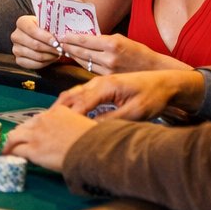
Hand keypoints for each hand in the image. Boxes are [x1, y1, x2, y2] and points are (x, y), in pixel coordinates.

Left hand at [1, 103, 95, 171]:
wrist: (94, 150)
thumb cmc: (97, 140)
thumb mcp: (87, 125)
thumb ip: (78, 125)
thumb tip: (81, 131)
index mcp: (58, 112)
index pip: (41, 118)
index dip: (37, 127)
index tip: (36, 133)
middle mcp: (44, 120)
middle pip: (26, 125)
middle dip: (22, 133)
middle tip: (17, 141)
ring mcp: (37, 134)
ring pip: (15, 135)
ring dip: (10, 142)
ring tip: (7, 149)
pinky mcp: (34, 150)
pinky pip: (16, 149)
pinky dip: (10, 152)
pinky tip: (7, 157)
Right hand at [10, 14, 63, 69]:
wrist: (37, 36)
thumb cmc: (43, 29)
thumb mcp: (46, 23)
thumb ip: (51, 28)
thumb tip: (60, 37)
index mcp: (22, 23)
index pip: (32, 30)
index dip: (45, 37)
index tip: (56, 42)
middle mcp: (16, 35)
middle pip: (35, 44)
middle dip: (50, 48)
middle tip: (60, 50)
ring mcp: (16, 48)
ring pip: (36, 55)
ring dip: (49, 56)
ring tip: (57, 54)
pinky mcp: (19, 60)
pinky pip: (34, 64)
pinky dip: (45, 63)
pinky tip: (51, 58)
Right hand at [54, 69, 206, 121]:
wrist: (166, 82)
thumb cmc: (154, 96)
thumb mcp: (135, 112)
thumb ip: (112, 119)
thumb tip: (91, 128)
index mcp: (106, 86)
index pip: (80, 102)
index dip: (67, 116)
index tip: (56, 128)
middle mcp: (99, 81)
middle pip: (72, 95)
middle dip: (57, 109)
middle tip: (44, 123)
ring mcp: (100, 82)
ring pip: (74, 92)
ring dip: (62, 105)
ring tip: (50, 119)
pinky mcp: (103, 86)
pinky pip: (81, 93)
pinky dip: (71, 102)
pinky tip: (67, 112)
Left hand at [57, 32, 181, 74]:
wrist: (154, 71)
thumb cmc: (139, 53)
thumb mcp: (122, 39)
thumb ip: (104, 39)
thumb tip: (85, 37)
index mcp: (112, 43)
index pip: (85, 40)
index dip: (70, 37)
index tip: (61, 35)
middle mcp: (109, 57)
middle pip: (81, 52)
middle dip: (67, 46)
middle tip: (57, 42)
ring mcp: (108, 70)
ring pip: (84, 62)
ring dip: (73, 56)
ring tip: (64, 50)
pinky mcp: (109, 79)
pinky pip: (91, 70)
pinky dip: (83, 64)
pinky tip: (78, 60)